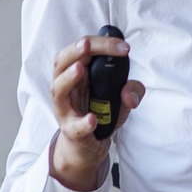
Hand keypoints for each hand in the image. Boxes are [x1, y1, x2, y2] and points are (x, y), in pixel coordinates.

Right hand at [47, 34, 145, 191]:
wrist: (87, 147)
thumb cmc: (100, 115)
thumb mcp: (122, 99)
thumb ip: (132, 90)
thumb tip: (130, 93)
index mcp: (77, 74)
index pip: (82, 50)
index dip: (101, 44)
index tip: (124, 47)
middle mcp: (66, 87)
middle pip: (62, 63)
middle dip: (74, 51)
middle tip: (87, 45)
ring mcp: (66, 109)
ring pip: (59, 90)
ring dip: (68, 78)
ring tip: (80, 69)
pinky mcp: (71, 131)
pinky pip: (74, 126)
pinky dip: (82, 123)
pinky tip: (92, 119)